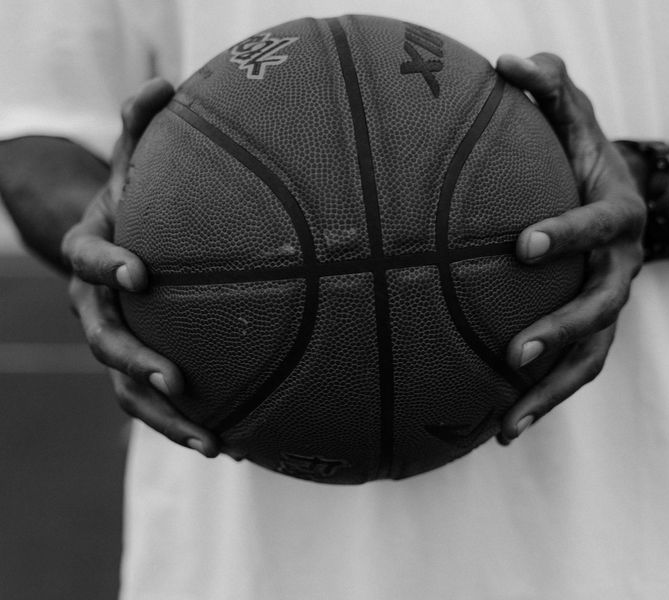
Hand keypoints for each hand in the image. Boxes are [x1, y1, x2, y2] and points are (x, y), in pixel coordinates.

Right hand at [61, 79, 221, 457]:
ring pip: (127, 391)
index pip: (92, 259)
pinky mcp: (136, 368)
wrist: (112, 244)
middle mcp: (95, 305)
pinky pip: (154, 406)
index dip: (110, 265)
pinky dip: (187, 427)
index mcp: (94, 252)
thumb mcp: (131, 162)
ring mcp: (114, 343)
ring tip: (213, 444)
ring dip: (166, 419)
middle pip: (106, 340)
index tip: (141, 272)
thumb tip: (165, 82)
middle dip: (136, 362)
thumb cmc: (132, 201)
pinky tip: (236, 447)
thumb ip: (142, 127)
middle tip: (175, 380)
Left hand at [496, 53, 644, 443]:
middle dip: (562, 330)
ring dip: (552, 391)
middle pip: (603, 307)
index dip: (568, 234)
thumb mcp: (574, 116)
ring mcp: (611, 308)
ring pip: (593, 358)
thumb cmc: (582, 157)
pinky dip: (543, 401)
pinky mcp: (594, 335)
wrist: (618, 200)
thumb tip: (506, 63)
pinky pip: (574, 374)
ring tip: (508, 424)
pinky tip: (499, 427)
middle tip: (514, 353)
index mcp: (619, 215)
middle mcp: (622, 269)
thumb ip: (549, 85)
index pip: (600, 225)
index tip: (522, 246)